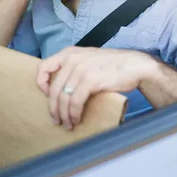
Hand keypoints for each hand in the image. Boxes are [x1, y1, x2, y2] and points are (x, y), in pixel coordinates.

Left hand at [36, 47, 156, 130]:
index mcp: (69, 53)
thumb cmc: (112, 65)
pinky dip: (74, 114)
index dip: (41, 84)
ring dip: (64, 115)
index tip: (47, 96)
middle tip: (57, 120)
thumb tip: (61, 88)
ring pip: (63, 98)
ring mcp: (81, 69)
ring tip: (67, 124)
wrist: (135, 65)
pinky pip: (75, 102)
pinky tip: (76, 119)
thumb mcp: (88, 58)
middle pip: (54, 89)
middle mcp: (72, 59)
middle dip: (54, 108)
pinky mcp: (90, 80)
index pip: (43, 67)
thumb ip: (73, 67)